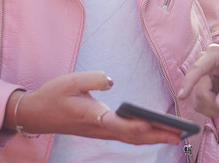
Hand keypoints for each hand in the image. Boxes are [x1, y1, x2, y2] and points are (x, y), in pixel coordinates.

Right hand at [5, 71, 180, 144]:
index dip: (131, 125)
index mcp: (90, 115)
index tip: (148, 124)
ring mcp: (100, 132)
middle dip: (156, 135)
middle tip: (180, 134)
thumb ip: (92, 79)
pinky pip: (126, 136)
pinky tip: (156, 132)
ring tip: (177, 135)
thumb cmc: (54, 95)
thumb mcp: (70, 81)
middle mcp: (98, 128)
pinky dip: (143, 136)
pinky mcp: (101, 131)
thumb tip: (112, 80)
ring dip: (154, 138)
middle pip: (130, 136)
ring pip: (130, 139)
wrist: (37, 114)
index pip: (115, 124)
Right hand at [178, 44, 218, 117]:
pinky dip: (213, 111)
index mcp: (216, 55)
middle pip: (198, 89)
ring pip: (197, 100)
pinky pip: (201, 104)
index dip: (188, 81)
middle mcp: (205, 64)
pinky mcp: (203, 88)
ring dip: (214, 110)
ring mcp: (203, 76)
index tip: (182, 95)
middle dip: (213, 105)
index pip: (197, 68)